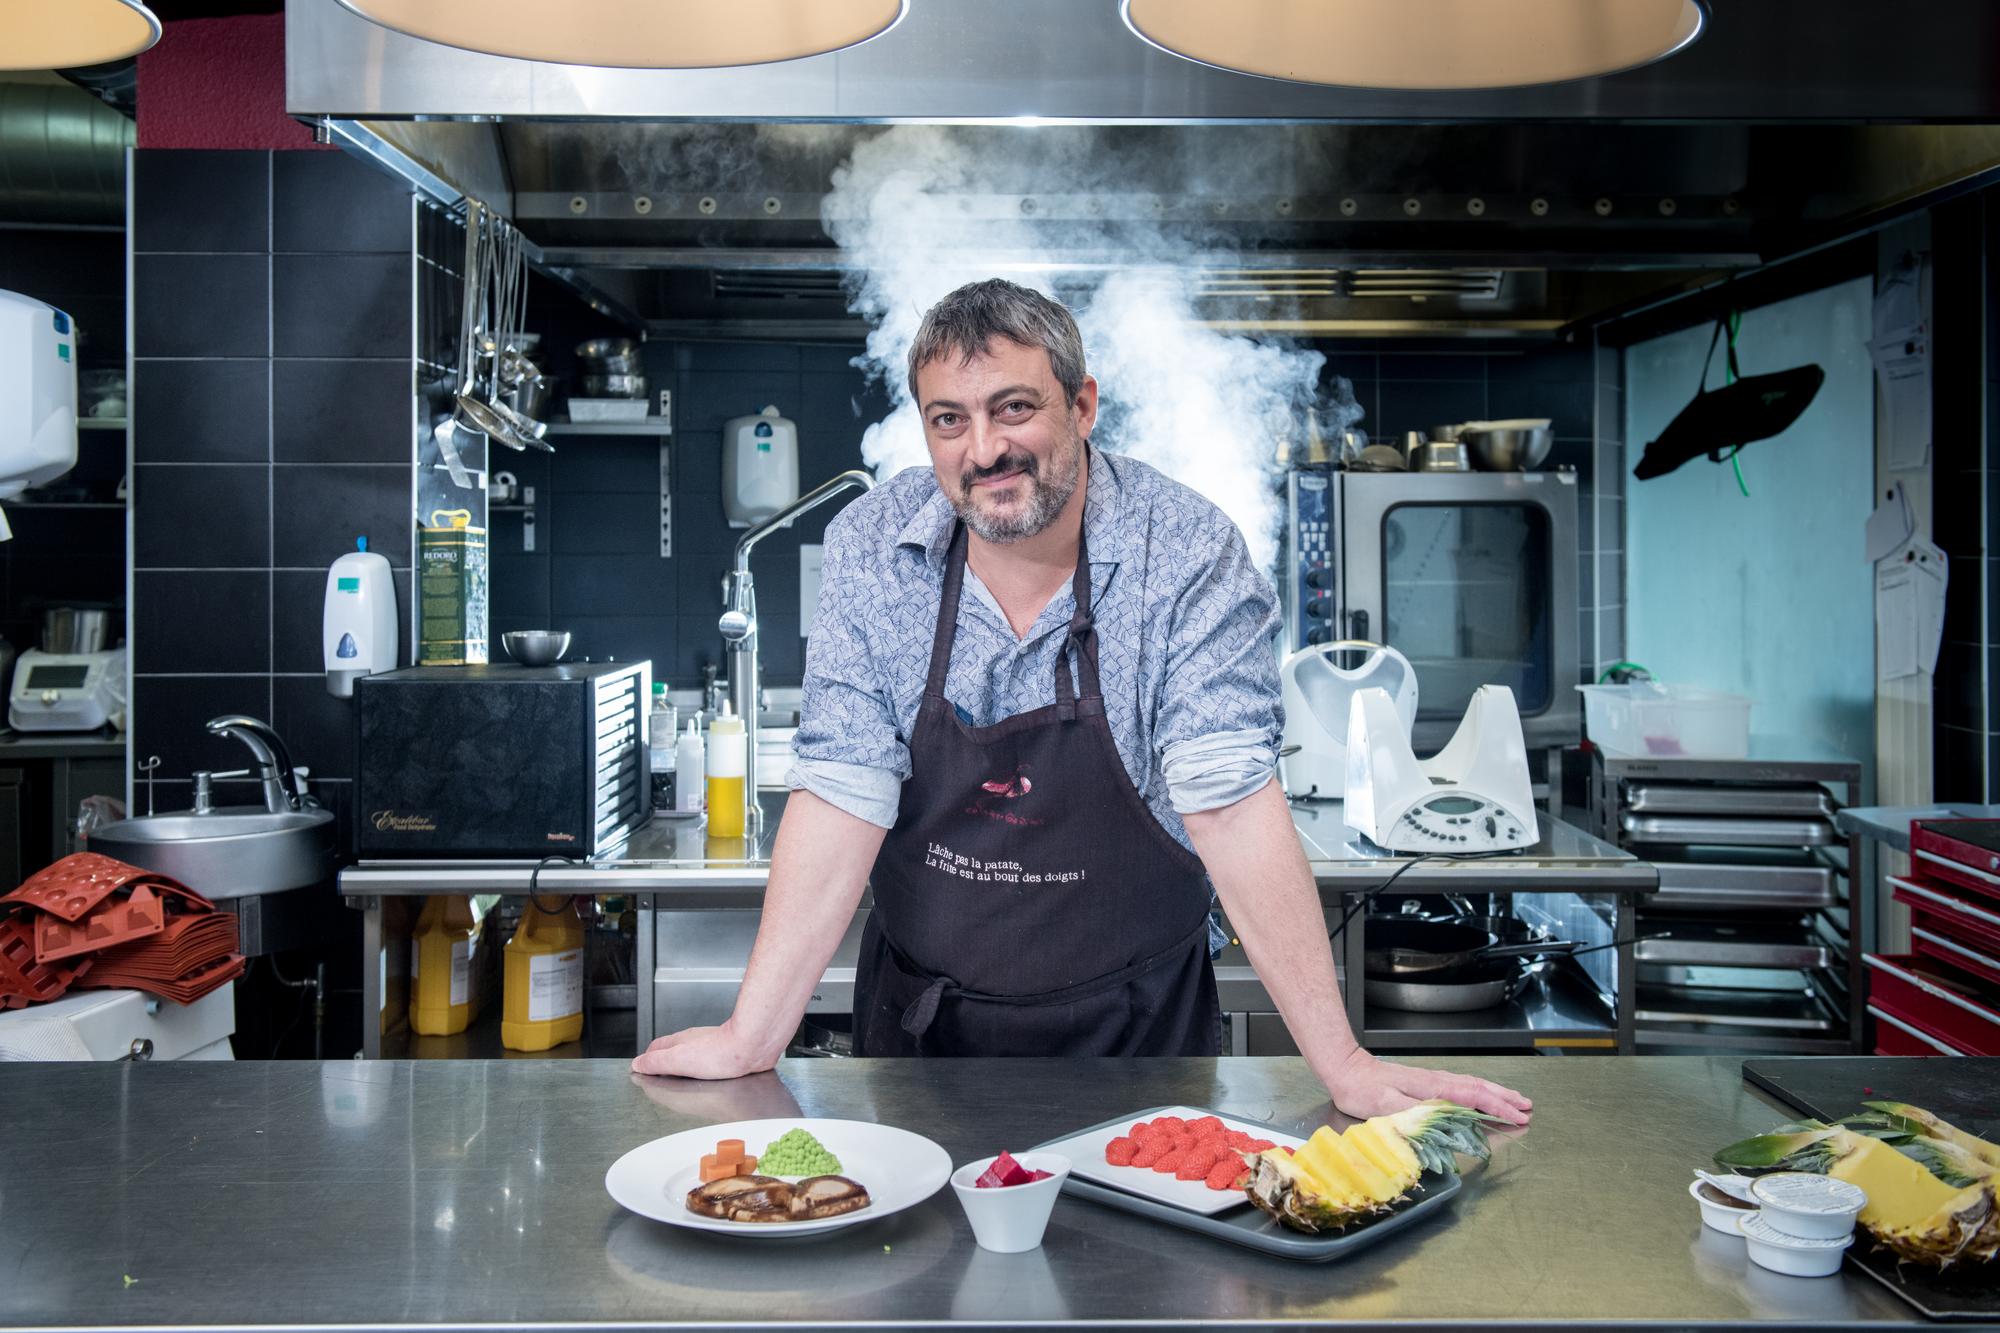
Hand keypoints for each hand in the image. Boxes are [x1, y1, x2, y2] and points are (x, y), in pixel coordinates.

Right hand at [630, 1022, 776, 1079]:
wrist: (754, 1047)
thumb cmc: (721, 1052)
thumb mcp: (678, 1060)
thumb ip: (656, 1063)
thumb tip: (638, 1064)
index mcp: (681, 1042)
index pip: (657, 1048)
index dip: (647, 1058)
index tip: (641, 1067)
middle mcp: (696, 1041)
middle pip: (674, 1049)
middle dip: (664, 1060)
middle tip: (657, 1072)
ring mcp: (714, 1046)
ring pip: (693, 1053)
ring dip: (684, 1063)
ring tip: (678, 1075)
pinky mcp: (730, 1054)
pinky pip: (711, 1060)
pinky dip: (703, 1067)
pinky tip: (707, 1076)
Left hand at [1326, 1048, 1532, 1124]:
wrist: (1346, 1069)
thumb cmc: (1361, 1090)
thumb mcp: (1384, 1106)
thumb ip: (1414, 1114)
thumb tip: (1442, 1121)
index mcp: (1432, 1088)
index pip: (1473, 1096)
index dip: (1498, 1108)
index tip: (1518, 1117)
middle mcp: (1436, 1082)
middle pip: (1479, 1087)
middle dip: (1505, 1098)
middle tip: (1527, 1108)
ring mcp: (1432, 1081)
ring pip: (1472, 1085)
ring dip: (1495, 1093)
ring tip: (1514, 1100)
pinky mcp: (1425, 1083)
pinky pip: (1461, 1087)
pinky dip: (1479, 1092)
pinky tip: (1481, 1097)